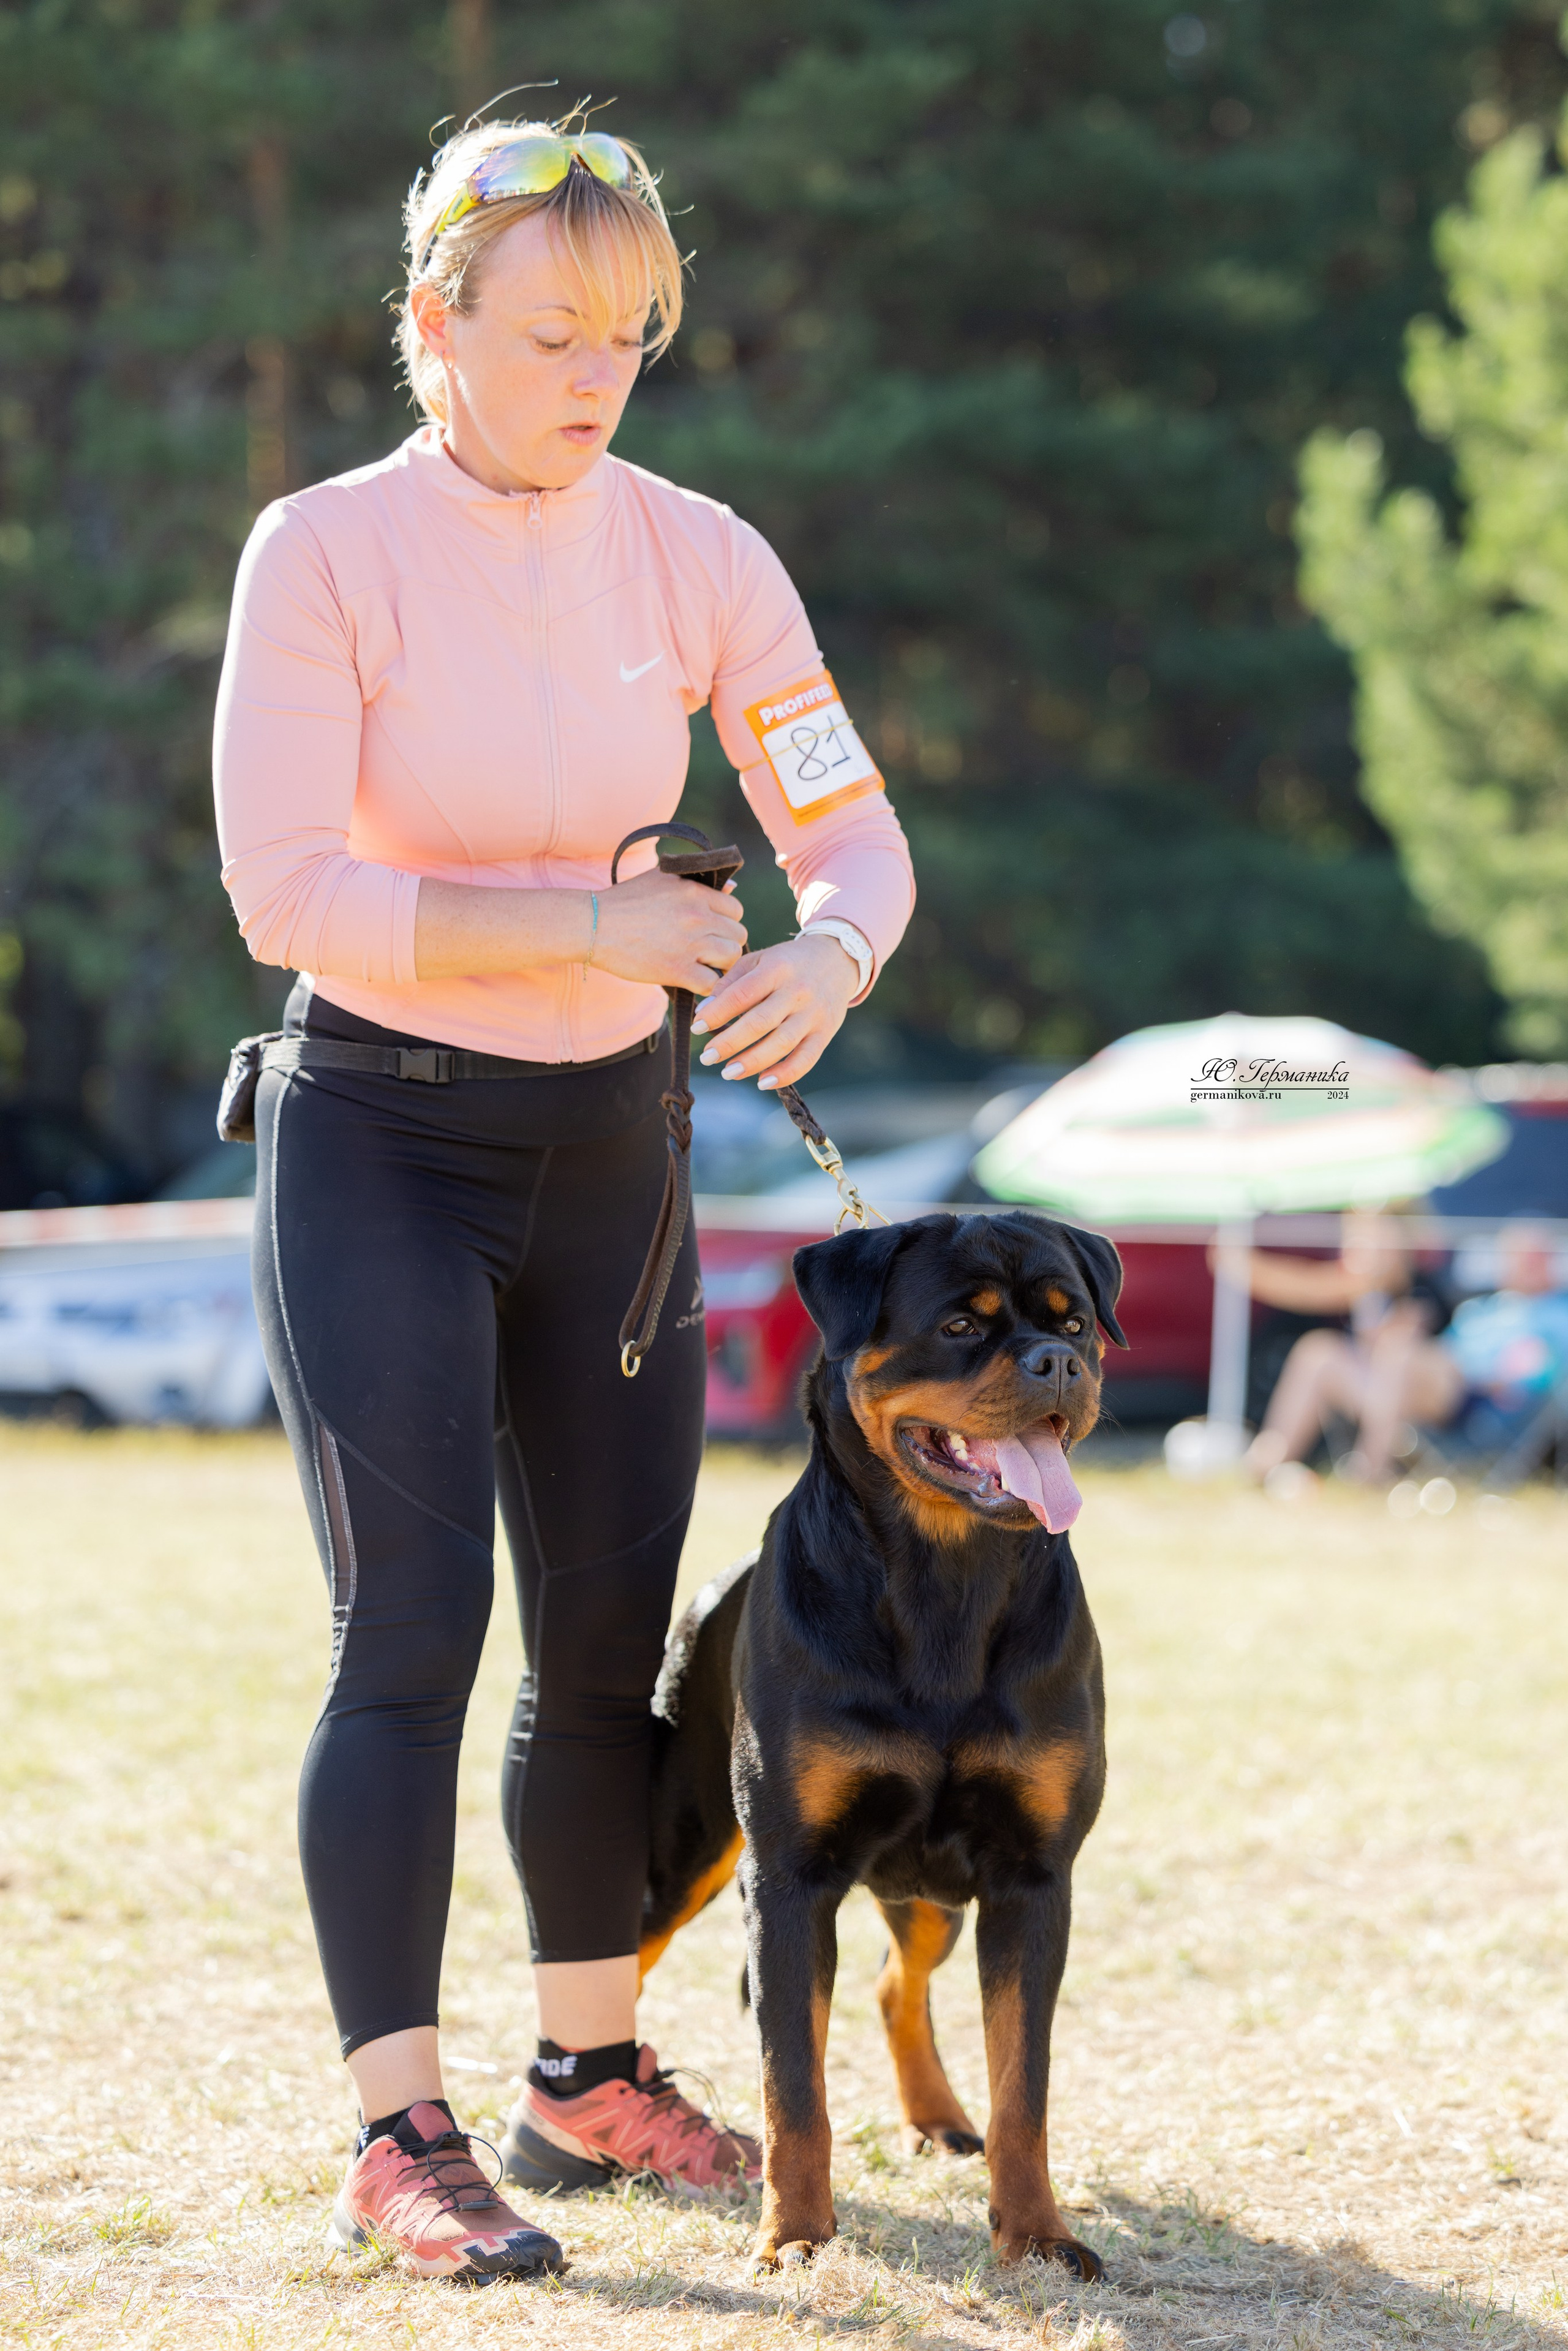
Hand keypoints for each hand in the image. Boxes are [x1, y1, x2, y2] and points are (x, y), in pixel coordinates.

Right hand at [592, 871, 746, 992]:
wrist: (594, 924)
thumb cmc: (624, 901)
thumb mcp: (662, 879)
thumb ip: (697, 882)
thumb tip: (732, 888)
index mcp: (695, 892)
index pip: (735, 910)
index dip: (727, 923)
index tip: (713, 931)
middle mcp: (697, 915)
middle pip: (738, 935)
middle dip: (727, 944)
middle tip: (710, 952)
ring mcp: (689, 943)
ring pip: (731, 958)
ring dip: (721, 966)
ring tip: (704, 967)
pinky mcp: (677, 970)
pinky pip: (712, 983)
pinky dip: (707, 987)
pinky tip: (694, 983)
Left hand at [692, 933, 857, 1088]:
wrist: (838, 958)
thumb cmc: (788, 962)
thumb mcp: (760, 960)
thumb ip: (731, 982)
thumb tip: (705, 1011)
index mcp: (777, 969)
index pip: (742, 994)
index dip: (717, 1013)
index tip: (697, 1027)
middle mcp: (797, 991)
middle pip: (759, 1022)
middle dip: (729, 1043)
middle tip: (707, 1057)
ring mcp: (813, 1014)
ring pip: (782, 1044)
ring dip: (752, 1062)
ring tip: (728, 1073)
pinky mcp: (826, 1032)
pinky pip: (806, 1060)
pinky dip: (784, 1075)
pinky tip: (762, 1082)